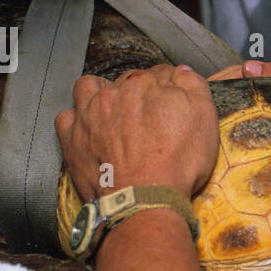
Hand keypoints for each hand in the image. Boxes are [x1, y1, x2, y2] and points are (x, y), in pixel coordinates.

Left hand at [55, 63, 218, 201]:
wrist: (145, 199)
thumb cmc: (176, 164)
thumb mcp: (205, 119)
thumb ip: (194, 86)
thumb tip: (183, 72)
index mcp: (147, 84)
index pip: (160, 74)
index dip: (169, 89)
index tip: (173, 105)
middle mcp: (114, 93)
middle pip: (126, 81)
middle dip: (138, 94)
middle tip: (149, 118)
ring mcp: (89, 115)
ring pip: (89, 87)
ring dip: (99, 93)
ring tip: (111, 111)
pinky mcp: (73, 139)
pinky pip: (66, 117)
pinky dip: (76, 121)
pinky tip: (88, 131)